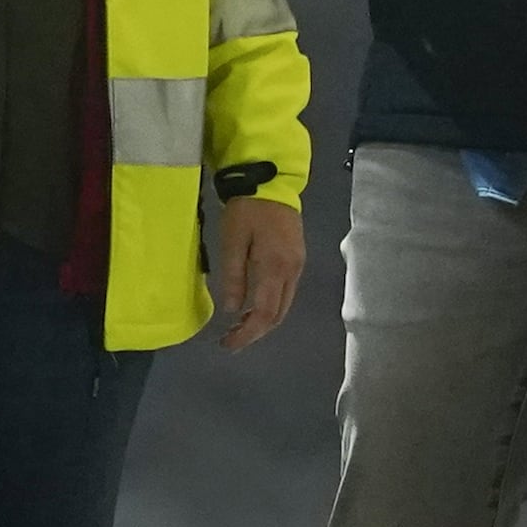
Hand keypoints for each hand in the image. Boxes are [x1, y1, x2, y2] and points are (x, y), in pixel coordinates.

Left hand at [212, 197, 306, 350]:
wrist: (271, 181)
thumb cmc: (247, 209)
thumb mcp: (232, 240)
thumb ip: (234, 276)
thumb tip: (233, 310)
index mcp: (276, 268)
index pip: (265, 314)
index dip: (248, 334)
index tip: (228, 344)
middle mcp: (292, 271)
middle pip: (278, 314)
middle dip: (256, 332)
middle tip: (230, 339)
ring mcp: (298, 265)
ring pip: (284, 305)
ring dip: (264, 320)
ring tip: (239, 326)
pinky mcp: (298, 258)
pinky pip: (286, 292)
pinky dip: (271, 306)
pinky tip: (254, 305)